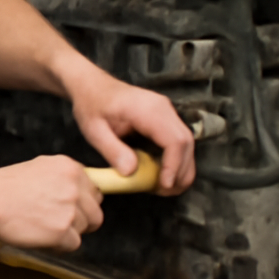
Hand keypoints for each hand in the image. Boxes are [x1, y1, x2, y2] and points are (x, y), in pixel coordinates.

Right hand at [0, 155, 103, 251]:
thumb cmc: (9, 185)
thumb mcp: (42, 166)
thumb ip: (65, 176)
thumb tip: (82, 188)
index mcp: (71, 169)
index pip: (96, 190)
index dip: (85, 202)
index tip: (75, 207)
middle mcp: (75, 188)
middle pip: (96, 213)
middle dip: (82, 220)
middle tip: (61, 221)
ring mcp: (70, 210)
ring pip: (85, 229)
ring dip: (69, 232)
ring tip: (46, 226)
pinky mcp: (62, 231)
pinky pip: (74, 244)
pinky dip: (60, 245)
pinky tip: (43, 236)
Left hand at [69, 67, 195, 194]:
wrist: (92, 86)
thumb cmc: (91, 105)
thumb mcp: (94, 130)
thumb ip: (112, 150)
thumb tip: (131, 172)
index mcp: (146, 109)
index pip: (173, 139)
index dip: (173, 165)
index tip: (164, 185)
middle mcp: (162, 108)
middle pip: (186, 142)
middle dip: (181, 171)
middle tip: (165, 192)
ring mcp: (166, 111)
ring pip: (186, 143)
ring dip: (181, 168)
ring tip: (164, 188)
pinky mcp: (165, 118)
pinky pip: (178, 140)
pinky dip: (175, 160)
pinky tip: (162, 175)